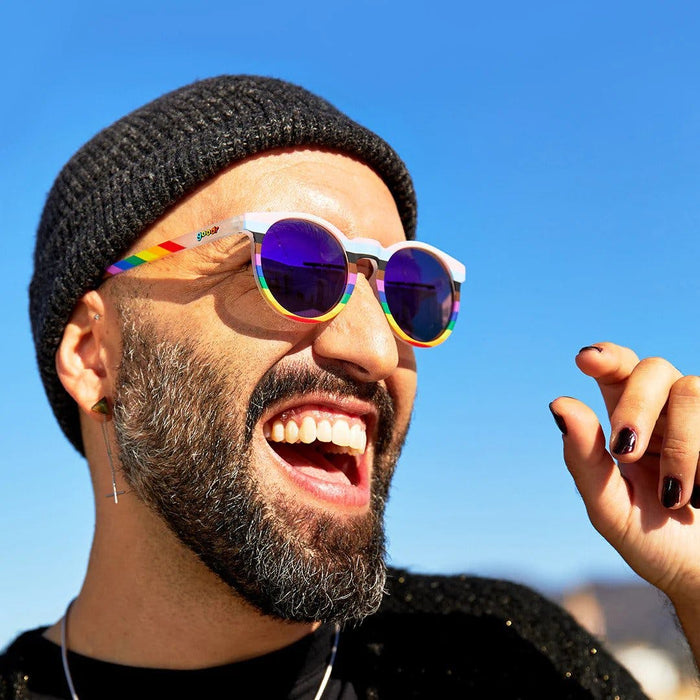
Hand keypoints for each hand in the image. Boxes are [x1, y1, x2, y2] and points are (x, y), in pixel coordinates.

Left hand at [550, 342, 699, 601]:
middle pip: (653, 368)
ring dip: (681, 445)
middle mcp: (668, 413)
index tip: (587, 359)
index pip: (616, 370)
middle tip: (625, 452)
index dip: (606, 356)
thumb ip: (584, 459)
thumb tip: (559, 404)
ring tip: (677, 496)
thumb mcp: (610, 509)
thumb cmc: (654, 542)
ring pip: (692, 390)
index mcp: (628, 423)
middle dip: (635, 405)